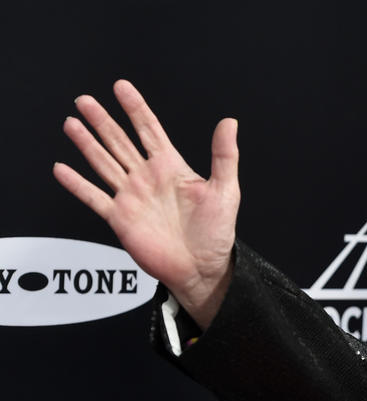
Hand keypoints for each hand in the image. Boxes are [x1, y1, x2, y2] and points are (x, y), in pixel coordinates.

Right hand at [53, 80, 239, 329]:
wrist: (203, 270)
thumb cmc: (217, 234)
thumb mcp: (226, 191)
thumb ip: (224, 156)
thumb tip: (229, 122)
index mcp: (172, 169)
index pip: (149, 130)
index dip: (136, 108)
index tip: (121, 87)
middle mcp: (148, 179)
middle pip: (120, 142)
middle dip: (103, 121)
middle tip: (84, 100)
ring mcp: (132, 198)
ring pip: (104, 163)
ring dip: (87, 144)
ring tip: (71, 123)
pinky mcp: (121, 219)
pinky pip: (94, 198)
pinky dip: (77, 184)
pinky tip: (61, 169)